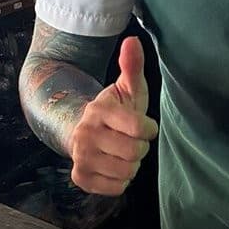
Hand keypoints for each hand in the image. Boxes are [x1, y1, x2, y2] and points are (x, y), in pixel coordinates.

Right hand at [69, 37, 157, 196]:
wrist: (84, 132)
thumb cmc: (115, 111)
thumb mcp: (127, 88)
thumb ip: (132, 65)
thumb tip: (132, 40)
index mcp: (99, 110)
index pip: (139, 128)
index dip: (148, 129)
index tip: (143, 126)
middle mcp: (85, 133)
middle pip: (135, 152)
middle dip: (139, 148)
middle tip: (130, 140)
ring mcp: (80, 156)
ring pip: (127, 172)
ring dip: (131, 165)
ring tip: (121, 152)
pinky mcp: (79, 177)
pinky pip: (116, 188)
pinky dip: (120, 180)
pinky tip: (112, 166)